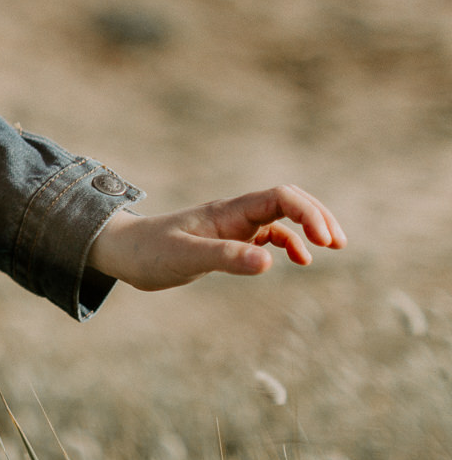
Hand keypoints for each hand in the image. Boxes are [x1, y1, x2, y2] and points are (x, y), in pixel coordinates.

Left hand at [87, 185, 345, 290]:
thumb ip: (226, 259)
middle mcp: (233, 214)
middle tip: (339, 243)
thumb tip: (270, 262)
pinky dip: (289, 243)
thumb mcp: (186, 258)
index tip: (326, 242)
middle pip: (287, 200)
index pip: (279, 197)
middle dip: (317, 215)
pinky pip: (267, 235)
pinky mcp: (227, 241)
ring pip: (281, 216)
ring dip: (308, 227)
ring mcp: (232, 226)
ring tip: (331, 247)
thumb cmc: (148, 252)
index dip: (308, 213)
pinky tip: (297, 261)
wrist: (121, 252)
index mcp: (227, 211)